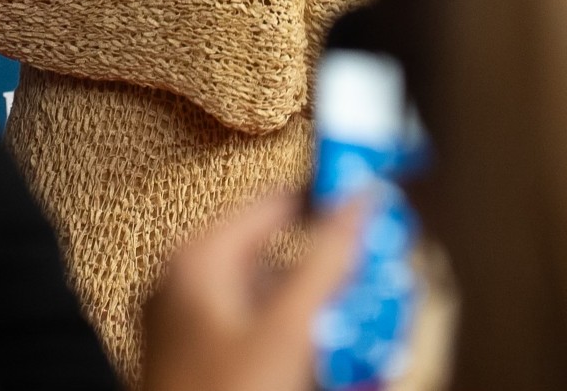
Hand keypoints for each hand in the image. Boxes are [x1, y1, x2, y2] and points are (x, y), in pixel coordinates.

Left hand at [142, 190, 366, 390]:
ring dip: (321, 313)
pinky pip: (263, 336)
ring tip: (363, 331)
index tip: (379, 211)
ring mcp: (191, 327)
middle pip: (281, 256)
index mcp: (196, 258)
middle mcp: (187, 283)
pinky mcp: (203, 365)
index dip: (331, 204)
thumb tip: (362, 202)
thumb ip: (328, 260)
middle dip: (333, 274)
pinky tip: (329, 365)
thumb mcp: (286, 330)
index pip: (278, 203)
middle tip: (379, 285)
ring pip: (275, 300)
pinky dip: (299, 343)